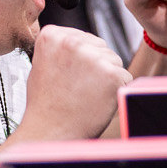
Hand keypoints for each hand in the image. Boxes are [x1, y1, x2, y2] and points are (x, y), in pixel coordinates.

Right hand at [16, 25, 129, 142]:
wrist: (50, 132)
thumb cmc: (46, 104)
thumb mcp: (42, 64)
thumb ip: (60, 48)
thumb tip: (81, 41)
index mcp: (52, 36)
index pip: (83, 38)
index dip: (79, 59)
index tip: (66, 75)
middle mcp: (72, 42)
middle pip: (100, 47)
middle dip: (95, 66)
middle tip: (77, 88)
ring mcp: (93, 57)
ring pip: (114, 61)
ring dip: (106, 78)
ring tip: (85, 95)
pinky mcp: (111, 74)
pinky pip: (124, 77)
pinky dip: (116, 90)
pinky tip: (97, 101)